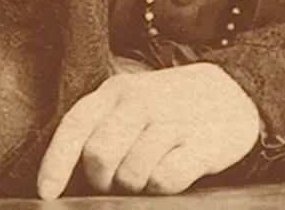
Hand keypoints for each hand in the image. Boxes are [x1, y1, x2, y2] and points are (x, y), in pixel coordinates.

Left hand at [36, 62, 261, 197]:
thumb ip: (101, 126)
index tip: (47, 194)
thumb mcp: (132, 101)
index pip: (74, 127)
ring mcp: (172, 121)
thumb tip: (66, 177)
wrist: (237, 92)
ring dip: (136, 185)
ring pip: (131, 175)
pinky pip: (164, 180)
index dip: (55, 164)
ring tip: (152, 170)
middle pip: (99, 157)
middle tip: (119, 180)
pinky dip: (163, 186)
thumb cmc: (172, 106)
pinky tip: (174, 170)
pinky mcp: (201, 144)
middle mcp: (141, 102)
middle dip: (103, 180)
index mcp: (116, 91)